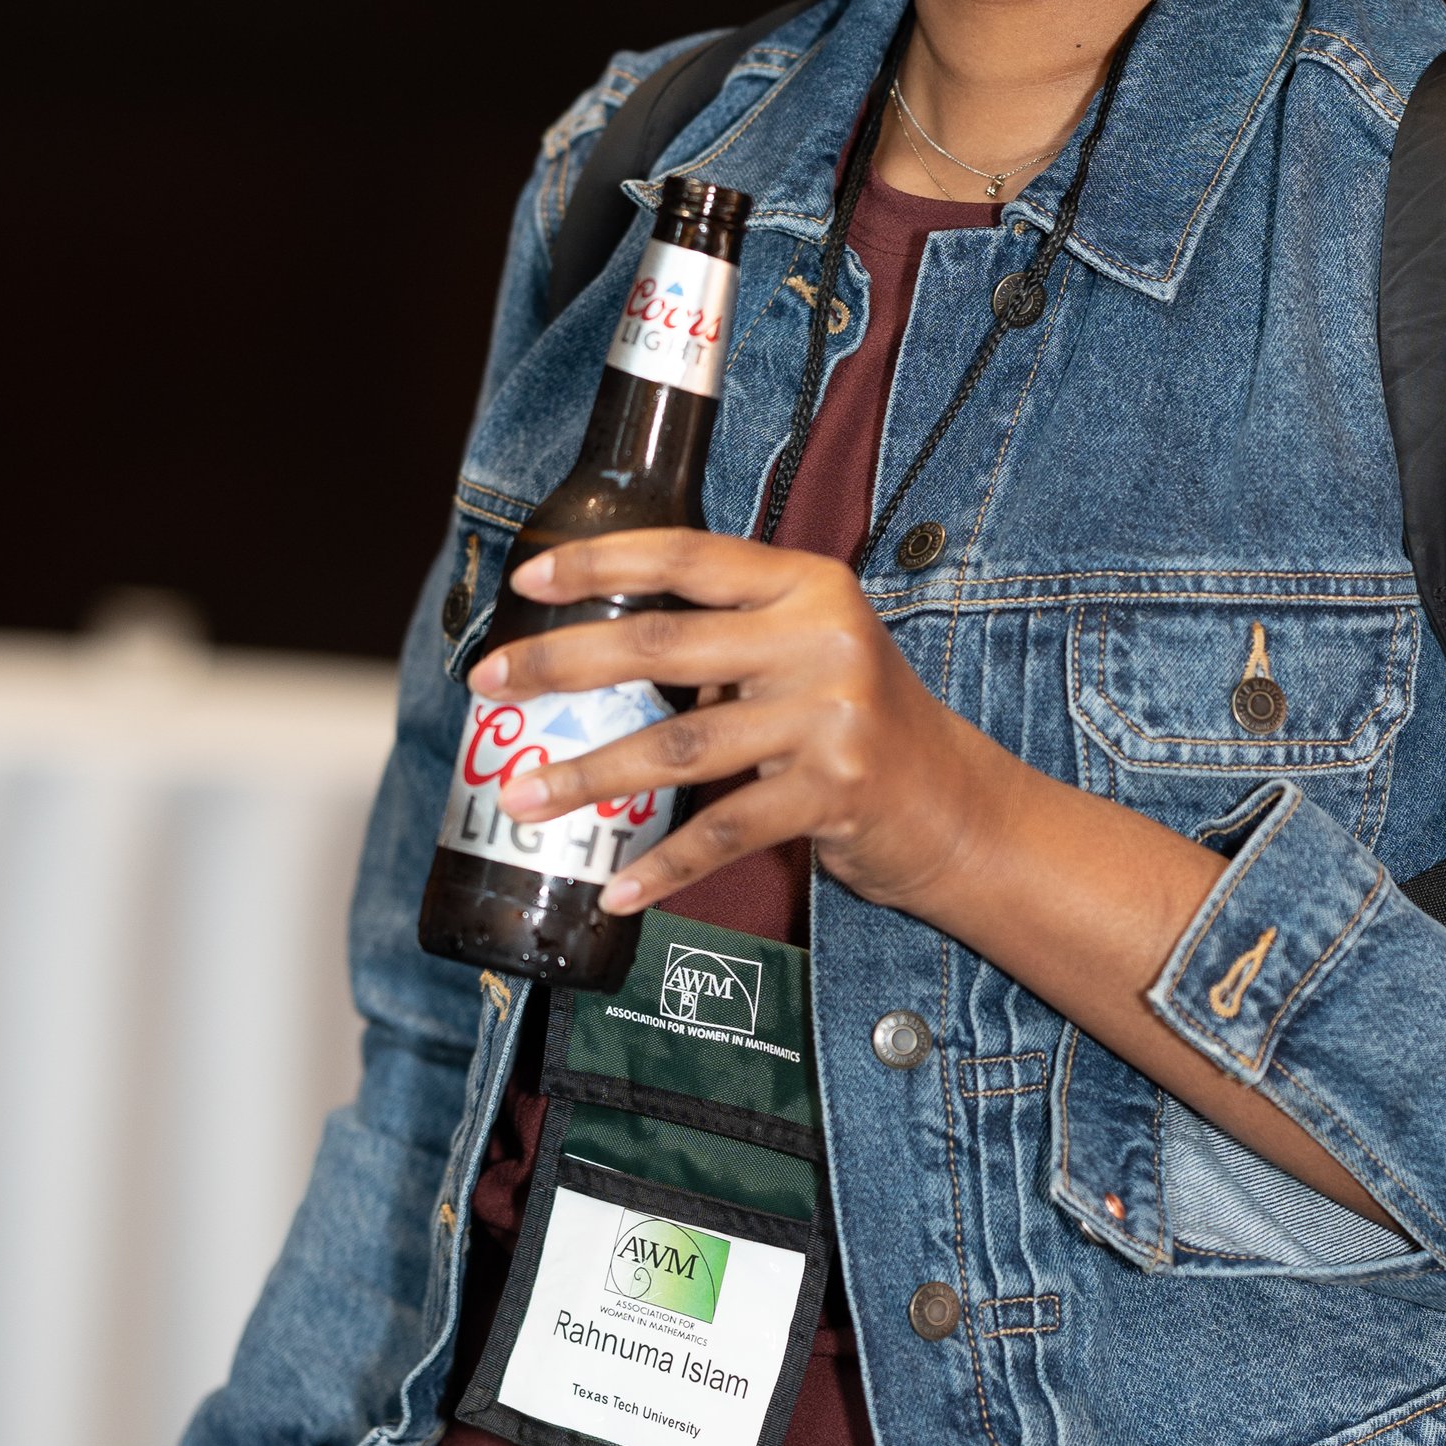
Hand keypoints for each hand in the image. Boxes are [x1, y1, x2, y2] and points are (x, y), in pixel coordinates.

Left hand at [476, 532, 1008, 914]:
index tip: (528, 578)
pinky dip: (664, 866)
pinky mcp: (835, 792)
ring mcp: (831, 716)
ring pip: (678, 745)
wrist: (956, 804)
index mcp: (807, 584)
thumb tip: (595, 649)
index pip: (688, 556)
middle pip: (662, 646)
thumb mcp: (806, 651)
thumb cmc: (857, 722)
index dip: (601, 561)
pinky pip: (724, 831)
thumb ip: (729, 637)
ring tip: (522, 797)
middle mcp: (821, 638)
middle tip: (489, 684)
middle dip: (561, 664)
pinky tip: (615, 888)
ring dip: (588, 776)